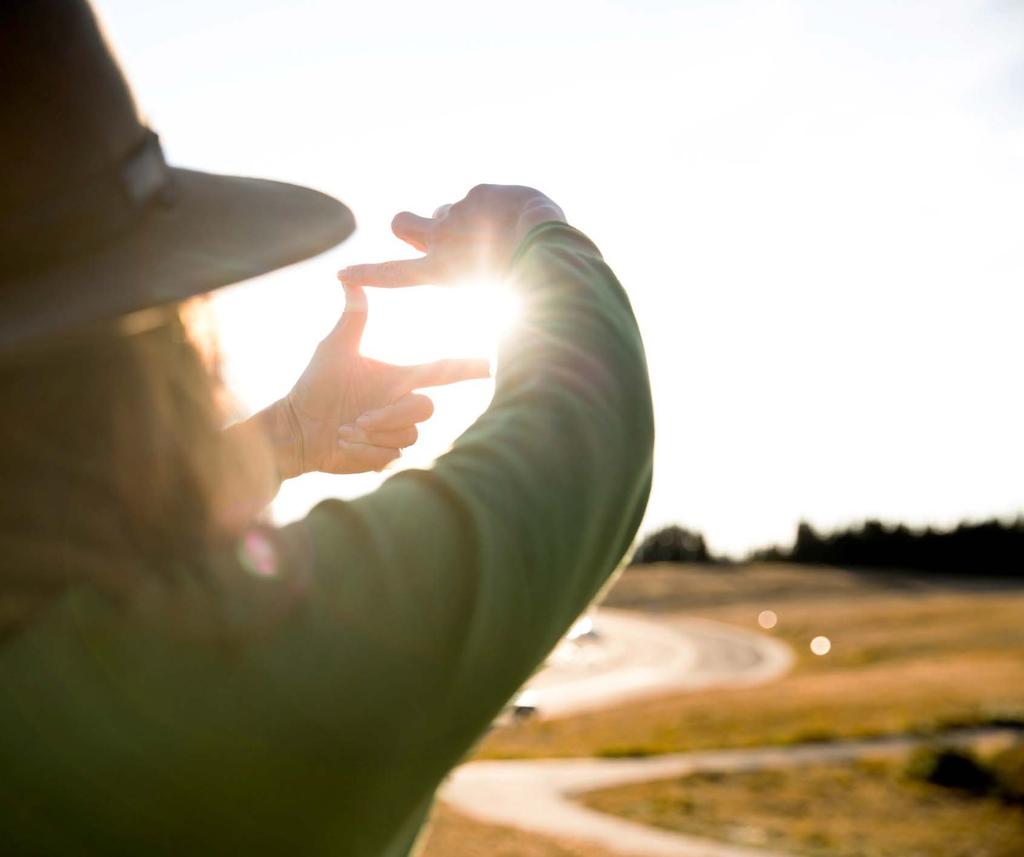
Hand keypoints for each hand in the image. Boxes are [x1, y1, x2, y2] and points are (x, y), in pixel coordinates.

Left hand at [261, 285, 489, 477]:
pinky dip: (365, 449)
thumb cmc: (315, 385)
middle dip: (391, 414)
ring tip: (345, 429)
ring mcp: (397, 431)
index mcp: (398, 378)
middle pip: (425, 408)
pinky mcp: (386, 454)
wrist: (298, 427)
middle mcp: (402, 403)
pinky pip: (392, 453)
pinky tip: (344, 444)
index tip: (490, 366)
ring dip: (373, 433)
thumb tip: (347, 278)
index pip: (442, 371)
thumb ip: (352, 317)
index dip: (468, 368)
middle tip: (357, 419)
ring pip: (408, 434)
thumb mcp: (334, 349)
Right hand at [338, 184, 565, 287]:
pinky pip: (479, 200)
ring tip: (493, 232)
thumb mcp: (496, 298)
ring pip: (443, 211)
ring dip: (457, 219)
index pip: (393, 274)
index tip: (342, 273)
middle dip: (406, 226)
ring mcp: (458, 212)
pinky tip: (517, 219)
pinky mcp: (477, 194)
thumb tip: (489, 339)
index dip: (367, 274)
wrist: (546, 239)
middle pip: (401, 223)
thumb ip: (475, 292)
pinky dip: (493, 210)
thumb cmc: (528, 280)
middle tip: (427, 233)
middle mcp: (441, 239)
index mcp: (442, 271)